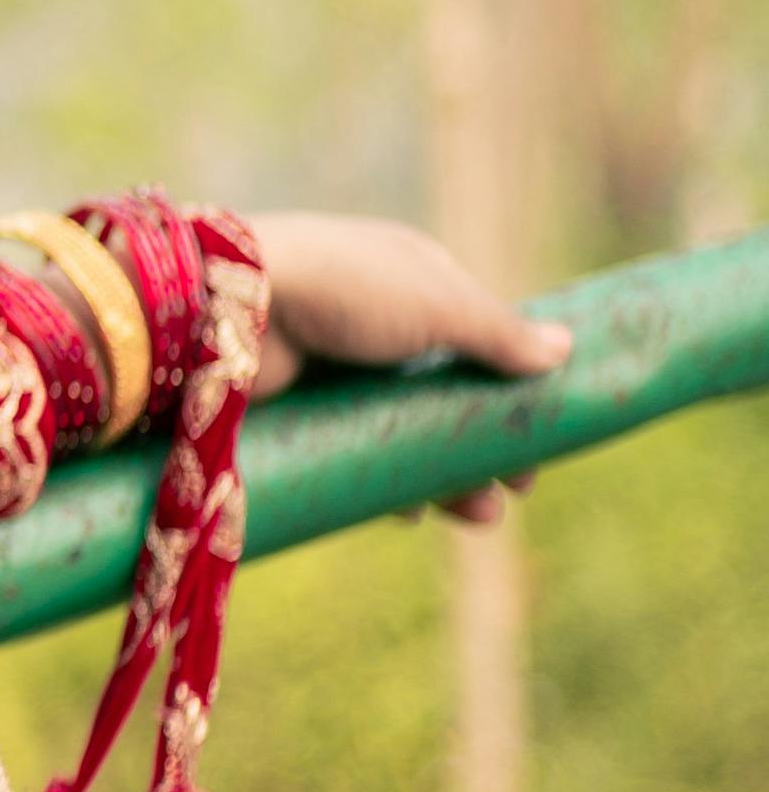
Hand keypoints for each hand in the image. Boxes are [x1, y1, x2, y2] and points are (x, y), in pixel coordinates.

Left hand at [245, 208, 569, 525]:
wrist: (225, 305)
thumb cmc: (343, 287)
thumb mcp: (438, 303)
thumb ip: (500, 334)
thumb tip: (565, 351)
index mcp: (411, 277)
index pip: (475, 336)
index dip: (508, 386)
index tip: (542, 433)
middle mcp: (373, 320)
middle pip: (442, 393)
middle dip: (481, 443)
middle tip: (516, 489)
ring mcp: (332, 367)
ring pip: (401, 431)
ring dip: (443, 473)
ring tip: (480, 514)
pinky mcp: (297, 408)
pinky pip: (353, 453)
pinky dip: (385, 481)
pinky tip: (409, 512)